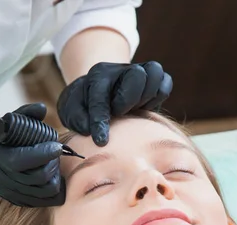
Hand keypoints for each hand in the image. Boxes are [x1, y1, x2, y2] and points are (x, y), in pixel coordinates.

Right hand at [0, 103, 65, 206]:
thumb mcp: (2, 124)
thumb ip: (23, 114)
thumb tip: (42, 108)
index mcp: (2, 159)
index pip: (26, 159)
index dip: (45, 153)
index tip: (56, 145)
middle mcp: (7, 179)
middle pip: (40, 177)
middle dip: (53, 163)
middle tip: (54, 153)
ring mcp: (14, 193)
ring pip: (46, 191)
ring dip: (55, 177)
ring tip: (52, 165)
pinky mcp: (19, 201)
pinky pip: (44, 202)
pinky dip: (54, 191)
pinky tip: (52, 178)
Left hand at [57, 61, 172, 145]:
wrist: (97, 91)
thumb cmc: (83, 105)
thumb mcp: (71, 111)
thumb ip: (77, 119)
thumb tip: (90, 128)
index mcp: (97, 76)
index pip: (100, 97)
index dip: (100, 121)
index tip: (101, 141)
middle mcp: (120, 70)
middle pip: (137, 75)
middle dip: (128, 99)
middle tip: (119, 113)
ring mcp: (139, 72)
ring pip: (154, 74)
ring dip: (146, 97)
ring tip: (133, 110)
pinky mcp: (153, 80)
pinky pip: (165, 83)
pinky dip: (158, 97)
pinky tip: (144, 107)